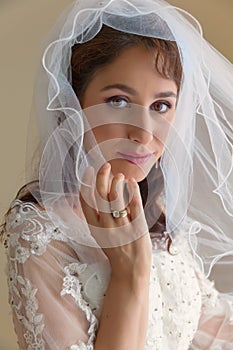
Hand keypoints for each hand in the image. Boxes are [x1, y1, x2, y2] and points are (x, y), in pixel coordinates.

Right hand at [80, 163, 151, 280]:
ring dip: (117, 182)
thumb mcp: (101, 236)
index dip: (86, 182)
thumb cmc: (116, 253)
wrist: (130, 273)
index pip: (85, 200)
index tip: (89, 170)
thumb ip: (99, 218)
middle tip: (105, 166)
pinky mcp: (137, 227)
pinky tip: (132, 182)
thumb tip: (101, 196)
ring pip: (116, 197)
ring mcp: (121, 226)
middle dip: (101, 176)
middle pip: (100, 194)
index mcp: (94, 227)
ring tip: (120, 175)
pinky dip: (132, 190)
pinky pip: (134, 204)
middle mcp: (105, 225)